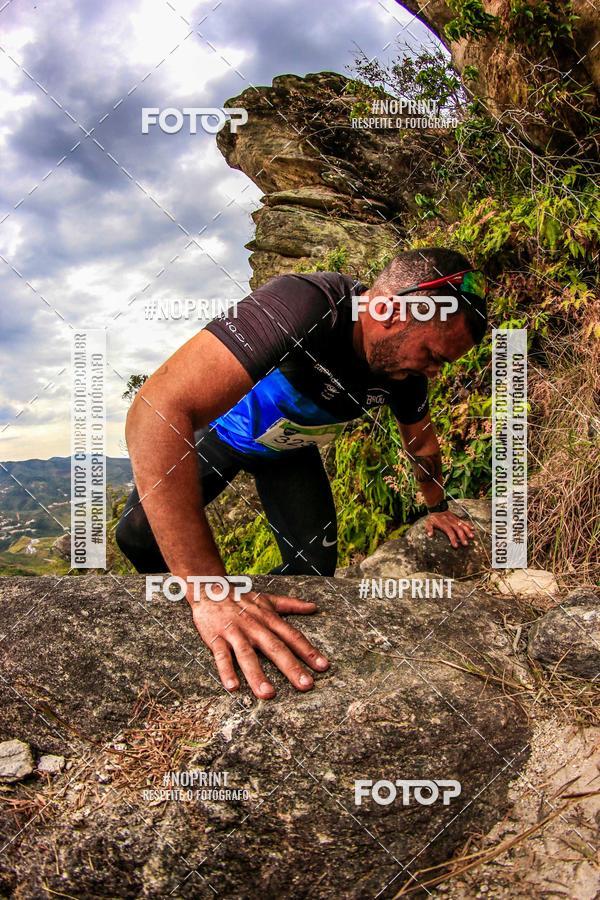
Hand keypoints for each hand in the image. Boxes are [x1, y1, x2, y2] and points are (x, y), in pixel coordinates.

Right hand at [189, 586, 329, 698]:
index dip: (309, 651)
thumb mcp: (268, 599)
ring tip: (268, 693)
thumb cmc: (242, 599)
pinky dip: (226, 671)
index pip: (292, 636)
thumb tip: (314, 607)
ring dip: (257, 675)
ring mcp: (235, 633)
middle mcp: (254, 626)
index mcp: (268, 619)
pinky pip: (221, 656)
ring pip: (247, 655)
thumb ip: (291, 604)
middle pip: (275, 648)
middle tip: (306, 685)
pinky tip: (233, 687)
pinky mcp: (216, 638)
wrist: (210, 589)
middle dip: (291, 667)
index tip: (323, 666)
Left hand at [424, 510, 475, 547]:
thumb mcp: (428, 522)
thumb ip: (429, 528)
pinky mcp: (456, 518)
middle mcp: (450, 521)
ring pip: (462, 525)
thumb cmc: (432, 518)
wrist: (436, 507)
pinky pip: (463, 521)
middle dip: (462, 537)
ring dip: (467, 531)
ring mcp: (454, 519)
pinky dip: (468, 524)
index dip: (453, 538)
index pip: (449, 532)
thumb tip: (430, 535)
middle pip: (457, 529)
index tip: (456, 546)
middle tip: (465, 544)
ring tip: (471, 537)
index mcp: (443, 524)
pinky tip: (473, 528)